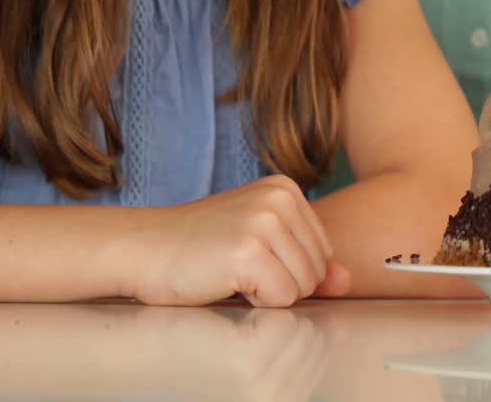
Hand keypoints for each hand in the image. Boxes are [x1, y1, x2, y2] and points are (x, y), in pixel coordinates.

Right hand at [126, 176, 351, 306]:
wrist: (143, 249)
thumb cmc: (200, 247)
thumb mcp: (261, 243)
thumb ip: (307, 259)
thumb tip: (347, 281)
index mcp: (286, 189)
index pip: (324, 251)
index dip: (288, 268)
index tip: (248, 254)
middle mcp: (280, 199)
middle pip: (317, 270)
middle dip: (281, 282)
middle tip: (237, 266)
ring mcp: (265, 223)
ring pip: (303, 287)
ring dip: (268, 293)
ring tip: (231, 271)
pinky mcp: (249, 251)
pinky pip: (281, 299)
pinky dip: (255, 301)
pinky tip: (225, 280)